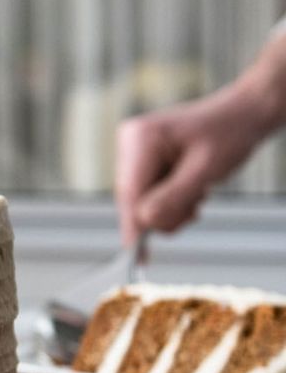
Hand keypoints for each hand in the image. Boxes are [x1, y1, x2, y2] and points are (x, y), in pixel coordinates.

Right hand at [115, 86, 265, 245]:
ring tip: (197, 195)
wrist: (242, 116)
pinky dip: (171, 203)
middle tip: (194, 211)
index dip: (134, 226)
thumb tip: (144, 222)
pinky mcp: (144, 162)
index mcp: (141, 138)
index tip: (134, 256)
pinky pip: (149, 197)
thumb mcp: (205, 170)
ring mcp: (135, 153)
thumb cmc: (229, 134)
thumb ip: (174, 197)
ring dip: (171, 209)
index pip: (130, 192)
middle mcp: (131, 143)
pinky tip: (191, 192)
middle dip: (163, 213)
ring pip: (142, 202)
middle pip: (133, 200)